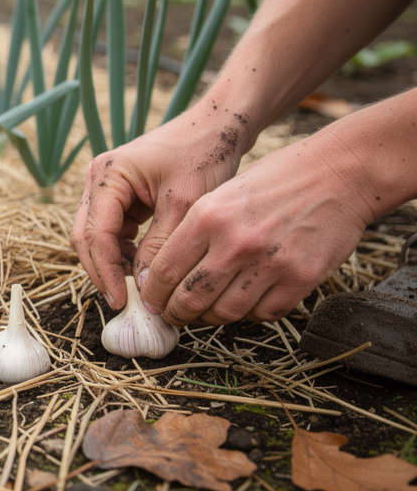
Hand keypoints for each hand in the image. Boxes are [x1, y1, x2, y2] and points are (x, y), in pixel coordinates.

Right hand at [71, 106, 249, 310]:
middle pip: (85, 237)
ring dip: (112, 264)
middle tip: (123, 303)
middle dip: (102, 271)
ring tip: (137, 290)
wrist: (218, 128)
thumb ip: (160, 246)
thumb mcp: (184, 205)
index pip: (95, 234)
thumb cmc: (204, 155)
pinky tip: (142, 269)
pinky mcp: (120, 196)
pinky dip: (123, 253)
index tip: (124, 300)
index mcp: (107, 175)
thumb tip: (143, 286)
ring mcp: (106, 188)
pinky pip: (112, 232)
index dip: (107, 271)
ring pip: (96, 237)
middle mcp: (98, 180)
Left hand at [139, 136, 376, 325]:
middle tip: (173, 314)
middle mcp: (236, 242)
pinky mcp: (301, 279)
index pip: (164, 270)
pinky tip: (244, 301)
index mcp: (209, 215)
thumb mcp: (223, 192)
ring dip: (210, 318)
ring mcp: (270, 263)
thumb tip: (164, 273)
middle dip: (175, 313)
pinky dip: (249, 314)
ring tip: (206, 311)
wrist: (340, 172)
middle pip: (190, 299)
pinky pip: (263, 314)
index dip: (152, 293)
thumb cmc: (276, 179)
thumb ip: (195, 231)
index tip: (151, 299)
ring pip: (225, 313)